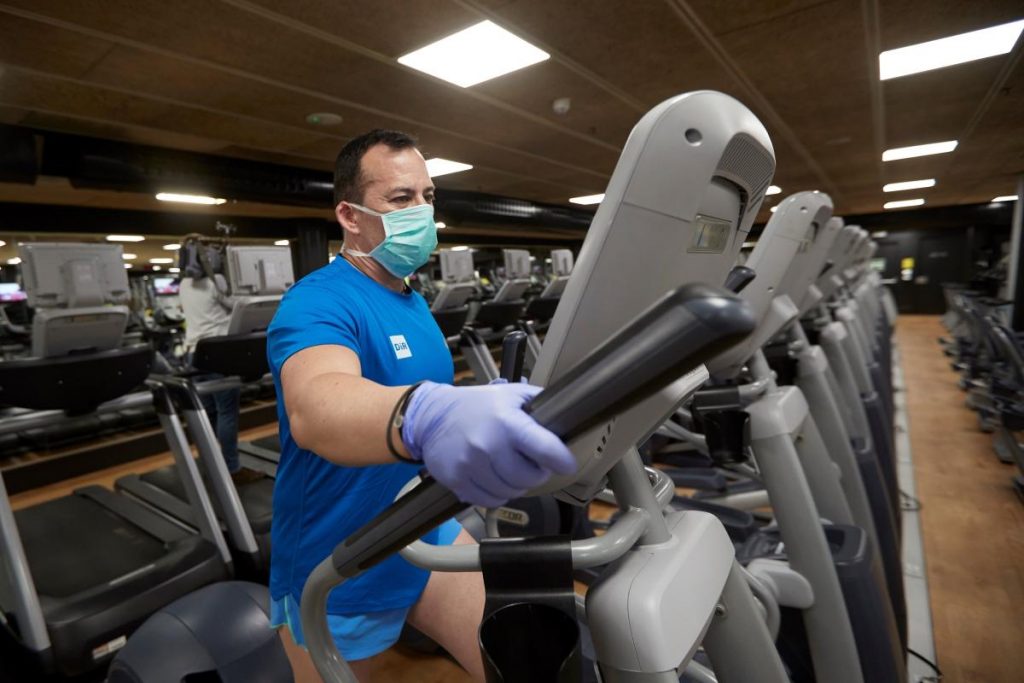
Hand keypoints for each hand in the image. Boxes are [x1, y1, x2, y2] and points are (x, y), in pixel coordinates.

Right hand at [401, 381, 576, 507]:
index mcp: (507, 422)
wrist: (432, 417)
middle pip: (530, 477)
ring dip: (517, 484)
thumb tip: (565, 412)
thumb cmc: (475, 406)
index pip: (544, 448)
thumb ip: (538, 402)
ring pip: (511, 492)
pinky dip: (498, 493)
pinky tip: (494, 477)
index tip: (567, 463)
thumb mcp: (510, 394)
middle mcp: (488, 445)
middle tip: (531, 462)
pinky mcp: (458, 481)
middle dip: (537, 472)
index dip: (561, 460)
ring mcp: (471, 466)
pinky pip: (490, 500)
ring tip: (510, 468)